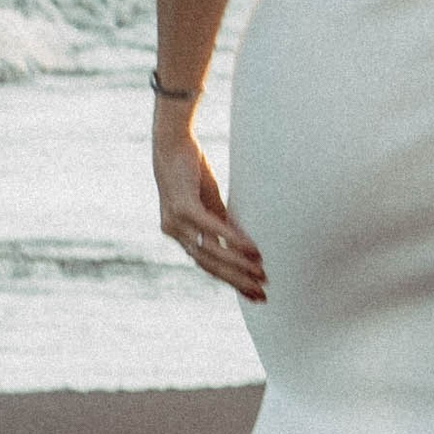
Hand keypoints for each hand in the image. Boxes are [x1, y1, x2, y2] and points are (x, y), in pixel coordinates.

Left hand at [154, 124, 265, 301]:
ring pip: (210, 251)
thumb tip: (240, 246)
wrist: (171, 140)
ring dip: (237, 265)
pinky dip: (233, 240)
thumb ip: (219, 224)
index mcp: (179, 233)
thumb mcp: (208, 201)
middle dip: (236, 281)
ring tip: (261, 273)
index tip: (252, 294)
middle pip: (209, 265)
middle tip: (262, 294)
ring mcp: (175, 220)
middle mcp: (174, 231)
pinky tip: (251, 250)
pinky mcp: (182, 206)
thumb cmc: (190, 168)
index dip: (230, 280)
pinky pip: (211, 228)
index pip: (207, 264)